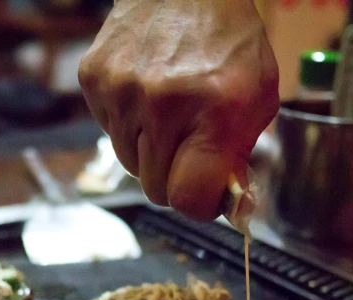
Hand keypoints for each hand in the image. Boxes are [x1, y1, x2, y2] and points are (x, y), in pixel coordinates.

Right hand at [78, 0, 278, 220]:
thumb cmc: (226, 40)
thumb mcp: (257, 95)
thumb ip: (241, 154)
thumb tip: (226, 205)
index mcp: (215, 110)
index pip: (188, 198)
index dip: (198, 205)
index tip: (204, 196)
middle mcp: (163, 104)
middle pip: (156, 189)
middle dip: (175, 177)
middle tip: (188, 150)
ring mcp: (122, 92)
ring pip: (129, 164)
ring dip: (149, 151)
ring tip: (167, 114)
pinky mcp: (94, 81)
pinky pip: (109, 133)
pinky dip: (128, 124)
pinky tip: (145, 95)